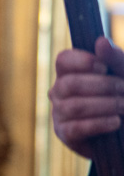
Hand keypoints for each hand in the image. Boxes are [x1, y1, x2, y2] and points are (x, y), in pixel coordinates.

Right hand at [49, 36, 123, 158]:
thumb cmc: (122, 98)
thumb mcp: (123, 76)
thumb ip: (115, 59)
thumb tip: (100, 41)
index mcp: (70, 73)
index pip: (63, 60)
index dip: (81, 61)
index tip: (103, 67)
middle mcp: (59, 92)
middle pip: (69, 83)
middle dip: (101, 86)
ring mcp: (59, 113)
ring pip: (74, 106)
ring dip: (105, 105)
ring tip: (123, 106)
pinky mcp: (64, 134)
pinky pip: (76, 127)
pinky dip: (100, 123)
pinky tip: (116, 122)